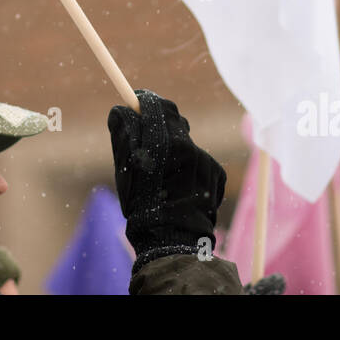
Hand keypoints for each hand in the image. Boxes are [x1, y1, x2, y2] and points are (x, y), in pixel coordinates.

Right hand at [107, 89, 225, 264]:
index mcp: (161, 142)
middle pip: (173, 118)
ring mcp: (205, 158)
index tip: (136, 100)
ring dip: (174, 148)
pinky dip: (188, 166)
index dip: (143, 100)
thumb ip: (124, 134)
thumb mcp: (125, 169)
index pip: (154, 104)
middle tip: (146, 134)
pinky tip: (180, 185)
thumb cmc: (142, 205)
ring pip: (185, 140)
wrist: (173, 240)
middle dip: (159, 122)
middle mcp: (187, 145)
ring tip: (163, 174)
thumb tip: (122, 109)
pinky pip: (199, 158)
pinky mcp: (216, 172)